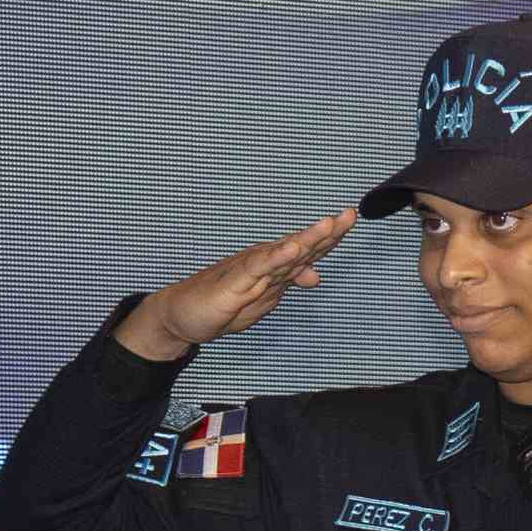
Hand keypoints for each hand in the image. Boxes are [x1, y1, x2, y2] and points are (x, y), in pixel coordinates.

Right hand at [116, 209, 358, 361]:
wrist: (181, 315)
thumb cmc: (223, 303)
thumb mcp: (265, 298)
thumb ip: (289, 283)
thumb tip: (317, 275)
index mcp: (274, 267)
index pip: (308, 250)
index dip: (331, 236)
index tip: (350, 219)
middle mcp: (265, 263)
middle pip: (301, 246)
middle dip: (326, 232)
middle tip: (349, 215)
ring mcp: (250, 271)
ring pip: (283, 253)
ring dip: (307, 239)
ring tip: (328, 224)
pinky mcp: (234, 283)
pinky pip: (259, 268)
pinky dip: (277, 258)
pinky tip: (293, 248)